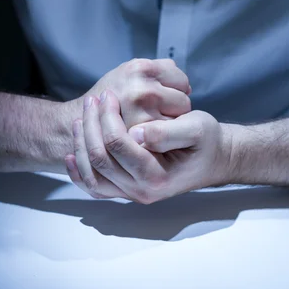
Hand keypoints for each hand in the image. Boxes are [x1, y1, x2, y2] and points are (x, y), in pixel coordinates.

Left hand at [65, 89, 232, 203]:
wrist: (215, 158)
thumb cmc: (207, 140)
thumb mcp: (197, 128)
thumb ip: (168, 132)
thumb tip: (138, 132)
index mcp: (157, 177)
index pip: (119, 145)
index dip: (108, 117)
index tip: (109, 95)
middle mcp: (141, 191)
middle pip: (100, 159)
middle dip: (91, 125)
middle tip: (94, 100)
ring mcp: (132, 193)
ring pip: (92, 174)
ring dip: (81, 144)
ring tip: (81, 118)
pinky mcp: (126, 188)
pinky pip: (95, 186)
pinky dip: (79, 171)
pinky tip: (72, 154)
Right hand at [76, 58, 191, 130]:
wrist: (81, 119)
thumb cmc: (113, 94)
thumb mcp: (131, 70)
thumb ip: (160, 70)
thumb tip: (185, 83)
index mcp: (141, 68)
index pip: (182, 81)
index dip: (177, 90)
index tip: (166, 96)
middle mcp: (141, 90)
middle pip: (183, 102)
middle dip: (175, 107)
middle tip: (159, 111)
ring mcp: (140, 115)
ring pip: (177, 122)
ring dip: (169, 124)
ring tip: (153, 122)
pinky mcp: (137, 139)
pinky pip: (165, 138)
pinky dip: (161, 139)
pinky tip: (148, 136)